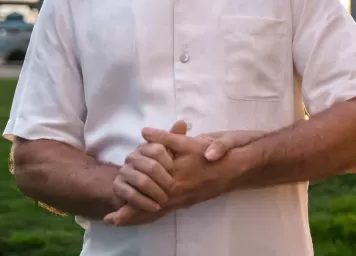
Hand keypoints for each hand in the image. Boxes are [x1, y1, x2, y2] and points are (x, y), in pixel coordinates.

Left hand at [102, 125, 266, 225]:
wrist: (244, 165)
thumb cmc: (221, 152)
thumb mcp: (194, 142)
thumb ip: (169, 138)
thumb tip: (145, 133)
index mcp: (178, 181)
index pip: (148, 197)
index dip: (131, 206)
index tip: (114, 215)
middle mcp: (181, 193)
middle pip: (151, 208)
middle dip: (131, 215)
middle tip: (111, 221)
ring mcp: (187, 197)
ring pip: (159, 210)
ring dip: (141, 215)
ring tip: (121, 219)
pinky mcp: (192, 196)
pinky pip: (169, 207)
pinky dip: (155, 211)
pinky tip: (149, 210)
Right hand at [104, 120, 185, 226]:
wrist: (136, 188)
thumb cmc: (157, 171)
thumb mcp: (168, 156)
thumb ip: (174, 140)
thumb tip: (182, 122)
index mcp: (145, 147)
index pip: (157, 149)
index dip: (168, 162)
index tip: (175, 173)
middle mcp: (132, 156)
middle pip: (151, 166)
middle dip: (164, 181)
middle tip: (172, 191)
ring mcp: (124, 171)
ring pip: (141, 181)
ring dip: (155, 193)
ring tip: (164, 201)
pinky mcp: (118, 186)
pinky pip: (131, 194)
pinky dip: (144, 202)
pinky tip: (154, 207)